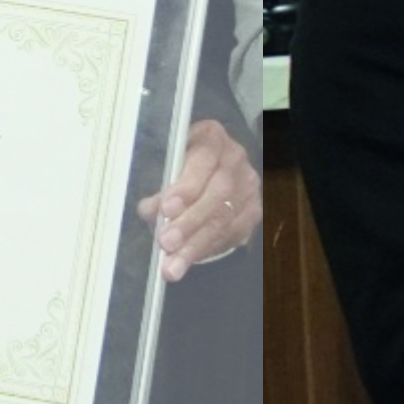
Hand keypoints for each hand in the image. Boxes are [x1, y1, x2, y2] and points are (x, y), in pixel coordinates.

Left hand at [138, 118, 259, 277]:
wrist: (212, 170)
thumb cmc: (181, 165)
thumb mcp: (167, 166)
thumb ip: (160, 185)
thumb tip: (150, 210)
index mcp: (211, 137)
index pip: (203, 159)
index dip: (186, 186)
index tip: (166, 209)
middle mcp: (235, 158)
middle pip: (218, 192)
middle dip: (189, 222)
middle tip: (166, 243)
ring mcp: (248, 185)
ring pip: (224, 219)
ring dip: (195, 245)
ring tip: (172, 267)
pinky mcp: (253, 210)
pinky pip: (232, 234)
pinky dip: (207, 250)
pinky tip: (189, 261)